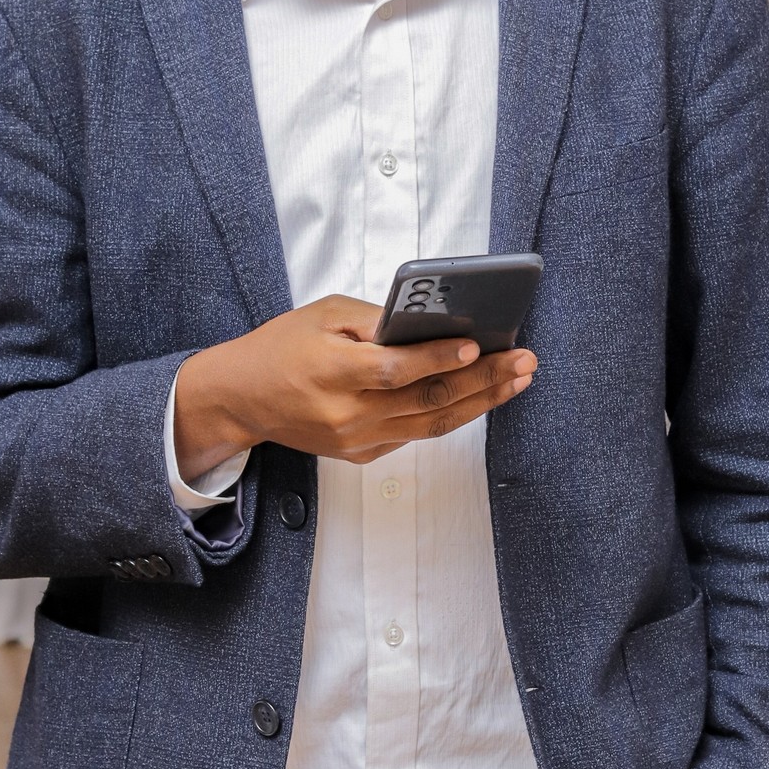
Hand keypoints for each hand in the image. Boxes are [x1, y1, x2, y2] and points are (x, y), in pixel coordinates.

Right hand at [173, 295, 535, 480]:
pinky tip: (482, 394)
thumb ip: (374, 318)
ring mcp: (357, 440)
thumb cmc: (284, 345)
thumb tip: (430, 322)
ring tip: (518, 379)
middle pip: (427, 401)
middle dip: (483, 380)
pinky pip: (416, 434)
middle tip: (523, 360)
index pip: (395, 370)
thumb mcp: (323, 314)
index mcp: (333, 373)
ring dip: (482, 402)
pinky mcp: (362, 454)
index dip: (438, 359)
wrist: (244, 398)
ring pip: (432, 425)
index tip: (477, 344)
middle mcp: (348, 414)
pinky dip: (452, 414)